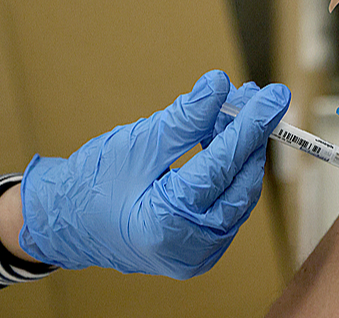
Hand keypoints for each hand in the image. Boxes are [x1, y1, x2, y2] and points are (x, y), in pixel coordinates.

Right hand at [18, 70, 289, 278]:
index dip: (250, 126)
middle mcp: (187, 248)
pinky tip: (224, 137)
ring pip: (238, 192)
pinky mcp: (201, 248)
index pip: (221, 167)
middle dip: (250, 135)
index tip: (273, 95)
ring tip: (235, 108)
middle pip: (238, 182)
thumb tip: (220, 85)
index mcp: (164, 224)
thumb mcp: (137, 143)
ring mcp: (197, 254)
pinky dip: (230, 169)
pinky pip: (228, 202)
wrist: (65, 222)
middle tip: (254, 95)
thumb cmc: (91, 183)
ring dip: (242, 149)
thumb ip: (184, 118)